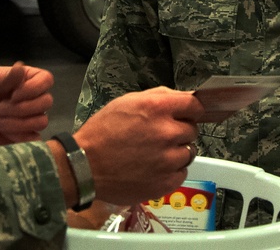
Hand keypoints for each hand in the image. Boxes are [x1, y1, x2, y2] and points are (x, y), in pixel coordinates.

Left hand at [0, 62, 54, 148]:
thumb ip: (0, 75)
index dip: (34, 88)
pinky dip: (18, 137)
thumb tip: (21, 67)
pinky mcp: (24, 138)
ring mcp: (29, 119)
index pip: (46, 79)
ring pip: (42, 121)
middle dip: (21, 108)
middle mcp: (30, 98)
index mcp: (23, 80)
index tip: (13, 94)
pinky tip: (2, 132)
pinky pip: (35, 139)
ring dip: (16, 123)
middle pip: (46, 102)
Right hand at [72, 87, 204, 206]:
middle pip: (192, 130)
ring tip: (155, 154)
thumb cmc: (103, 131)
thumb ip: (158, 97)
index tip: (185, 115)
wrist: (85, 165)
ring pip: (189, 152)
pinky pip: (181, 173)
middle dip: (179, 131)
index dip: (191, 110)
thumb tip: (183, 98)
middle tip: (160, 136)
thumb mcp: (127, 102)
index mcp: (157, 108)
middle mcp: (167, 132)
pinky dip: (171, 171)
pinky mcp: (166, 182)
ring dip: (176, 152)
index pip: (194, 105)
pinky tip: (154, 168)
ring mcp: (168, 160)